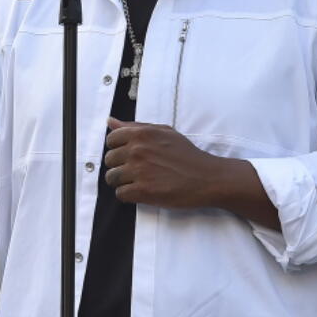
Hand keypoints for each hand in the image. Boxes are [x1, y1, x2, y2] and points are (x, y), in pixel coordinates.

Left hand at [103, 118, 279, 228]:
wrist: (206, 177)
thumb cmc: (186, 154)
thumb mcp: (164, 132)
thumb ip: (135, 127)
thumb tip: (111, 121)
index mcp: (141, 134)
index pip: (111, 140)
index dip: (118, 148)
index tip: (129, 155)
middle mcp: (137, 150)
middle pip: (109, 160)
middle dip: (119, 166)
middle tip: (136, 170)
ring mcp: (139, 171)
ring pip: (111, 178)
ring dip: (122, 182)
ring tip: (138, 182)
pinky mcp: (143, 191)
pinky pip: (120, 194)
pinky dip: (128, 195)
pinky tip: (141, 191)